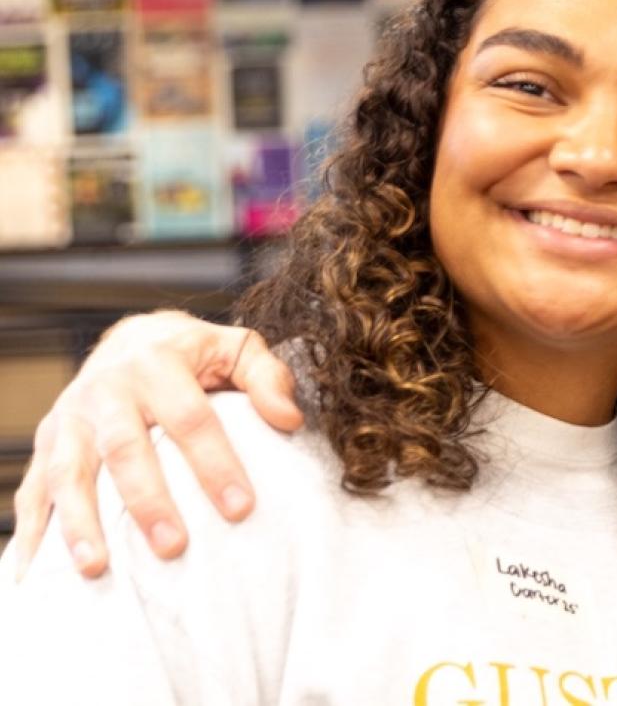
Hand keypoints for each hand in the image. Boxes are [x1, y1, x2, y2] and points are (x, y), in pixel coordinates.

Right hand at [11, 310, 301, 580]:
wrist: (129, 338)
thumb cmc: (195, 354)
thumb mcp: (237, 349)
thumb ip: (268, 378)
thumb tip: (290, 419)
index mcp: (157, 363)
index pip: (190, 418)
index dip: (215, 463)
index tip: (242, 509)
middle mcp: (106, 389)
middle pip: (124, 448)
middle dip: (147, 500)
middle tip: (173, 547)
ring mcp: (69, 417)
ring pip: (69, 472)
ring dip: (79, 522)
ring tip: (96, 568)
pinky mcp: (45, 440)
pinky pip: (33, 487)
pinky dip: (33, 529)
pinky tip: (37, 571)